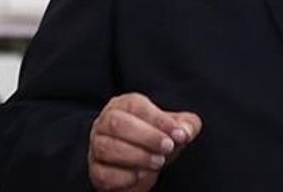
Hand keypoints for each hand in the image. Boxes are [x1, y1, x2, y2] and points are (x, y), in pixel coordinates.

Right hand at [88, 92, 202, 190]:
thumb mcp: (175, 128)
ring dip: (137, 156)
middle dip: (146, 137)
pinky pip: (103, 173)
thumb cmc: (157, 140)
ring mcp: (96, 146)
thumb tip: (185, 132)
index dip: (158, 119)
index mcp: (124, 105)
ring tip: (159, 162)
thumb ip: (186, 125)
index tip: (178, 134)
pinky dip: (124, 176)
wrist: (142, 167)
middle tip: (168, 147)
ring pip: (107, 148)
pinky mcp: (95, 170)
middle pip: (117, 124)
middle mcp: (105, 123)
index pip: (136, 105)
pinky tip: (142, 175)